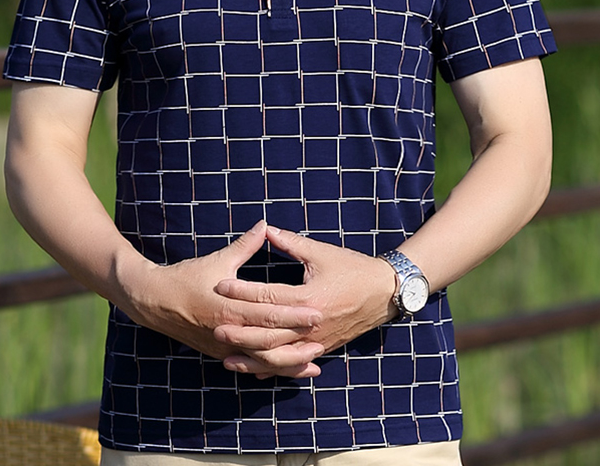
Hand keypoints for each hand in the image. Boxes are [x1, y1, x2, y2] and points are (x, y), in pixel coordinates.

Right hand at [122, 221, 324, 378]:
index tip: (317, 311)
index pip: (268, 314)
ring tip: (315, 360)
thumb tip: (265, 225)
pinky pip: (252, 365)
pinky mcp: (221, 355)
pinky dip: (272, 369)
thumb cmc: (187, 278)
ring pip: (262, 361)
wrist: (154, 302)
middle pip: (269, 341)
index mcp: (229, 307)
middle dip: (298, 338)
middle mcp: (228, 331)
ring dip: (289, 362)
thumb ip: (245, 245)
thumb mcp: (218, 260)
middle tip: (322, 333)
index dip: (294, 315)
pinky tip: (290, 370)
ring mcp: (224, 347)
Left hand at [213, 226, 397, 376]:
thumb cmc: (353, 269)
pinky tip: (255, 370)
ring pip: (278, 356)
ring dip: (252, 358)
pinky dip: (273, 368)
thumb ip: (291, 243)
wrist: (384, 293)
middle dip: (240, 332)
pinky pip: (293, 363)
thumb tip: (266, 229)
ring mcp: (316, 340)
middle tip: (215, 328)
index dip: (242, 290)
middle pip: (269, 332)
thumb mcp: (321, 252)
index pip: (268, 295)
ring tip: (227, 358)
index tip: (220, 285)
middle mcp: (310, 323)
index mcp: (308, 297)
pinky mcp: (321, 348)